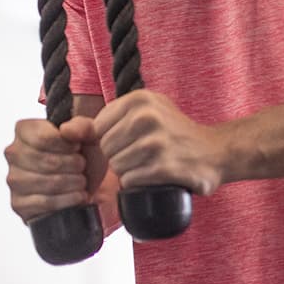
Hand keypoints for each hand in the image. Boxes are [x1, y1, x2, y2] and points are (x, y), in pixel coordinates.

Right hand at [5, 118, 96, 222]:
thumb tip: (66, 130)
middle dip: (74, 165)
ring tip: (81, 180)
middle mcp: (13, 154)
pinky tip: (77, 196)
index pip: (43, 138)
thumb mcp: (88, 136)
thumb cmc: (81, 156)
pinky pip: (45, 203)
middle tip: (82, 166)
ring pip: (49, 183)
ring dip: (74, 183)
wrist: (83, 185)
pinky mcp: (18, 203)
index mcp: (24, 130)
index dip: (67, 145)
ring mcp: (13, 180)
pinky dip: (68, 200)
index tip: (77, 147)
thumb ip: (82, 126)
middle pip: (48, 162)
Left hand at [90, 90, 232, 195]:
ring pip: (118, 167)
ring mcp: (157, 142)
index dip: (112, 140)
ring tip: (152, 165)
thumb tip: (66, 131)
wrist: (217, 151)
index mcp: (140, 99)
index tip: (132, 141)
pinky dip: (140, 183)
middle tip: (145, 156)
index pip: (99, 129)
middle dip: (121, 158)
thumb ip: (103, 121)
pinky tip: (156, 176)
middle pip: (107, 149)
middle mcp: (147, 117)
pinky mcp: (165, 166)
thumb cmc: (176, 132)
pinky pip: (132, 181)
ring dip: (131, 172)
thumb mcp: (144, 113)